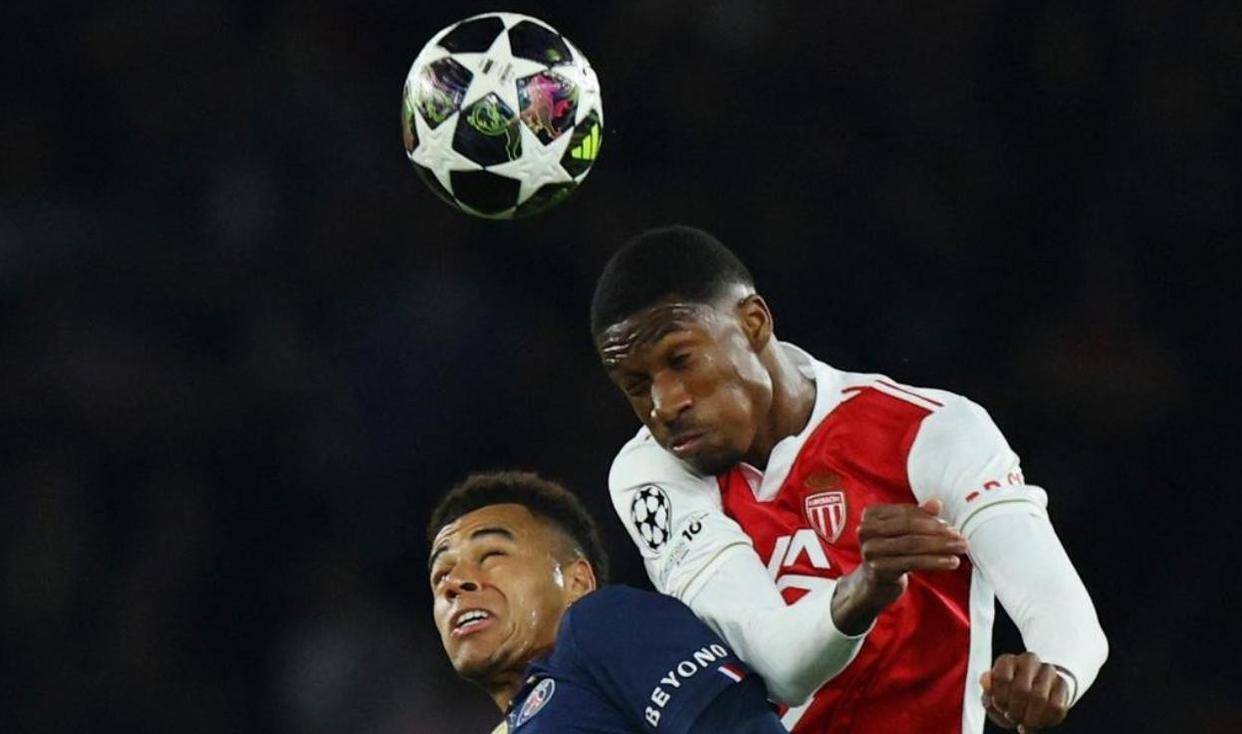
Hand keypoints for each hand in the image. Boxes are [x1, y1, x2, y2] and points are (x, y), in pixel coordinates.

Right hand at [831, 500, 967, 633]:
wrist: (874, 583)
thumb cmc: (892, 552)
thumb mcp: (902, 532)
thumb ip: (918, 516)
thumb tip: (936, 503)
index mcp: (871, 515)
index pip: (905, 512)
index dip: (929, 518)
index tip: (950, 526)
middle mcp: (866, 530)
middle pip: (908, 527)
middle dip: (938, 532)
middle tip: (960, 537)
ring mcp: (870, 550)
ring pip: (912, 544)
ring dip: (940, 546)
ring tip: (961, 549)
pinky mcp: (879, 569)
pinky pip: (912, 562)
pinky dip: (935, 561)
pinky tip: (951, 562)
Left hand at [980, 652, 1070, 731]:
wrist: (1037, 693)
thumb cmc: (1010, 696)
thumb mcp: (994, 694)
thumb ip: (988, 688)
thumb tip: (985, 679)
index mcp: (1007, 660)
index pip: (1002, 678)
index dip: (1000, 700)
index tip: (1001, 707)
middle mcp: (1028, 660)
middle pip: (1021, 690)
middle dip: (1015, 711)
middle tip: (1013, 718)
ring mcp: (1047, 671)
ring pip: (1040, 698)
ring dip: (1030, 718)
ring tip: (1025, 722)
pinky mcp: (1062, 685)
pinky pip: (1056, 707)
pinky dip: (1046, 720)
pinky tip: (1039, 722)